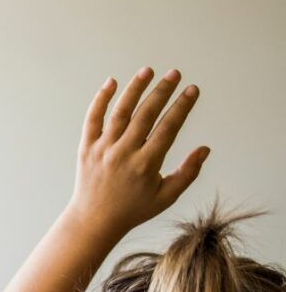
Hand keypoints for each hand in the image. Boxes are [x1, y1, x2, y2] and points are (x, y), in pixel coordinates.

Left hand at [68, 67, 209, 238]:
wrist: (94, 220)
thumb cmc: (134, 209)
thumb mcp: (166, 196)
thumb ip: (187, 172)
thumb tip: (204, 148)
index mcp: (147, 164)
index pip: (168, 127)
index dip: (182, 107)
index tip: (193, 90)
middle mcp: (124, 153)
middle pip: (146, 114)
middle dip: (162, 91)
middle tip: (175, 74)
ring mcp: (103, 149)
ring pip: (120, 112)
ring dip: (134, 89)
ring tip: (148, 71)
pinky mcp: (86, 148)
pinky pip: (92, 119)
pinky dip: (101, 100)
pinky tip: (112, 82)